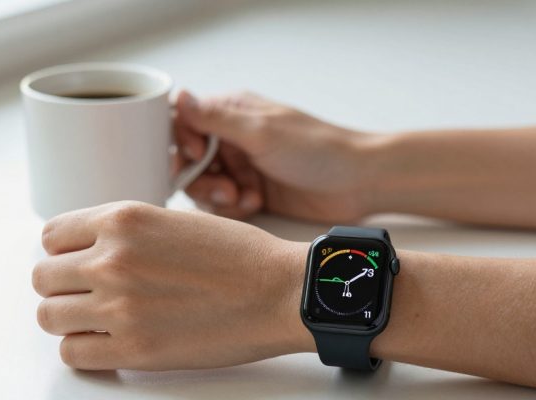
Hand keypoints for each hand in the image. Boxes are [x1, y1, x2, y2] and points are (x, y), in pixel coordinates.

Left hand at [32, 201, 312, 369]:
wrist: (279, 291)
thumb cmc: (240, 256)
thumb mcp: (175, 219)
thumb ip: (128, 232)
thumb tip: (93, 250)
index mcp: (123, 220)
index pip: (52, 236)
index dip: (64, 252)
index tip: (78, 262)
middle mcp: (112, 260)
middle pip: (43, 278)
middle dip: (63, 286)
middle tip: (88, 294)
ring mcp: (120, 306)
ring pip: (49, 316)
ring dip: (69, 319)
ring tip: (96, 320)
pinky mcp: (134, 348)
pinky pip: (73, 353)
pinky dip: (85, 349)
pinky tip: (107, 343)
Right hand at [173, 90, 373, 222]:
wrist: (357, 182)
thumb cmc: (316, 149)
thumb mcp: (261, 132)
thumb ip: (215, 119)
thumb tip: (178, 96)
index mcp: (233, 112)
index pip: (184, 122)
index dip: (183, 143)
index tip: (198, 158)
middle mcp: (234, 137)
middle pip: (189, 160)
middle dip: (200, 178)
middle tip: (225, 191)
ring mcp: (244, 165)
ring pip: (204, 185)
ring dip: (217, 196)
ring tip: (243, 198)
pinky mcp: (253, 191)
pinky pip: (224, 204)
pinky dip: (234, 207)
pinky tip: (256, 203)